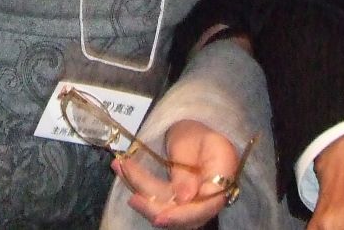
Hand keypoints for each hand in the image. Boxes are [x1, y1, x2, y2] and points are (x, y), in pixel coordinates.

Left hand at [115, 119, 240, 228]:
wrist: (195, 125)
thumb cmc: (196, 127)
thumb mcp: (189, 140)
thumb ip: (186, 171)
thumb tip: (184, 199)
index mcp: (222, 173)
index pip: (207, 205)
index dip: (184, 215)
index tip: (160, 217)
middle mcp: (212, 191)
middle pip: (186, 214)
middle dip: (156, 209)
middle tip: (133, 199)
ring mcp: (195, 196)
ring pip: (168, 207)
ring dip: (142, 194)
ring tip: (121, 169)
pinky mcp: (179, 196)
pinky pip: (160, 198)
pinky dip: (140, 186)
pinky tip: (123, 168)